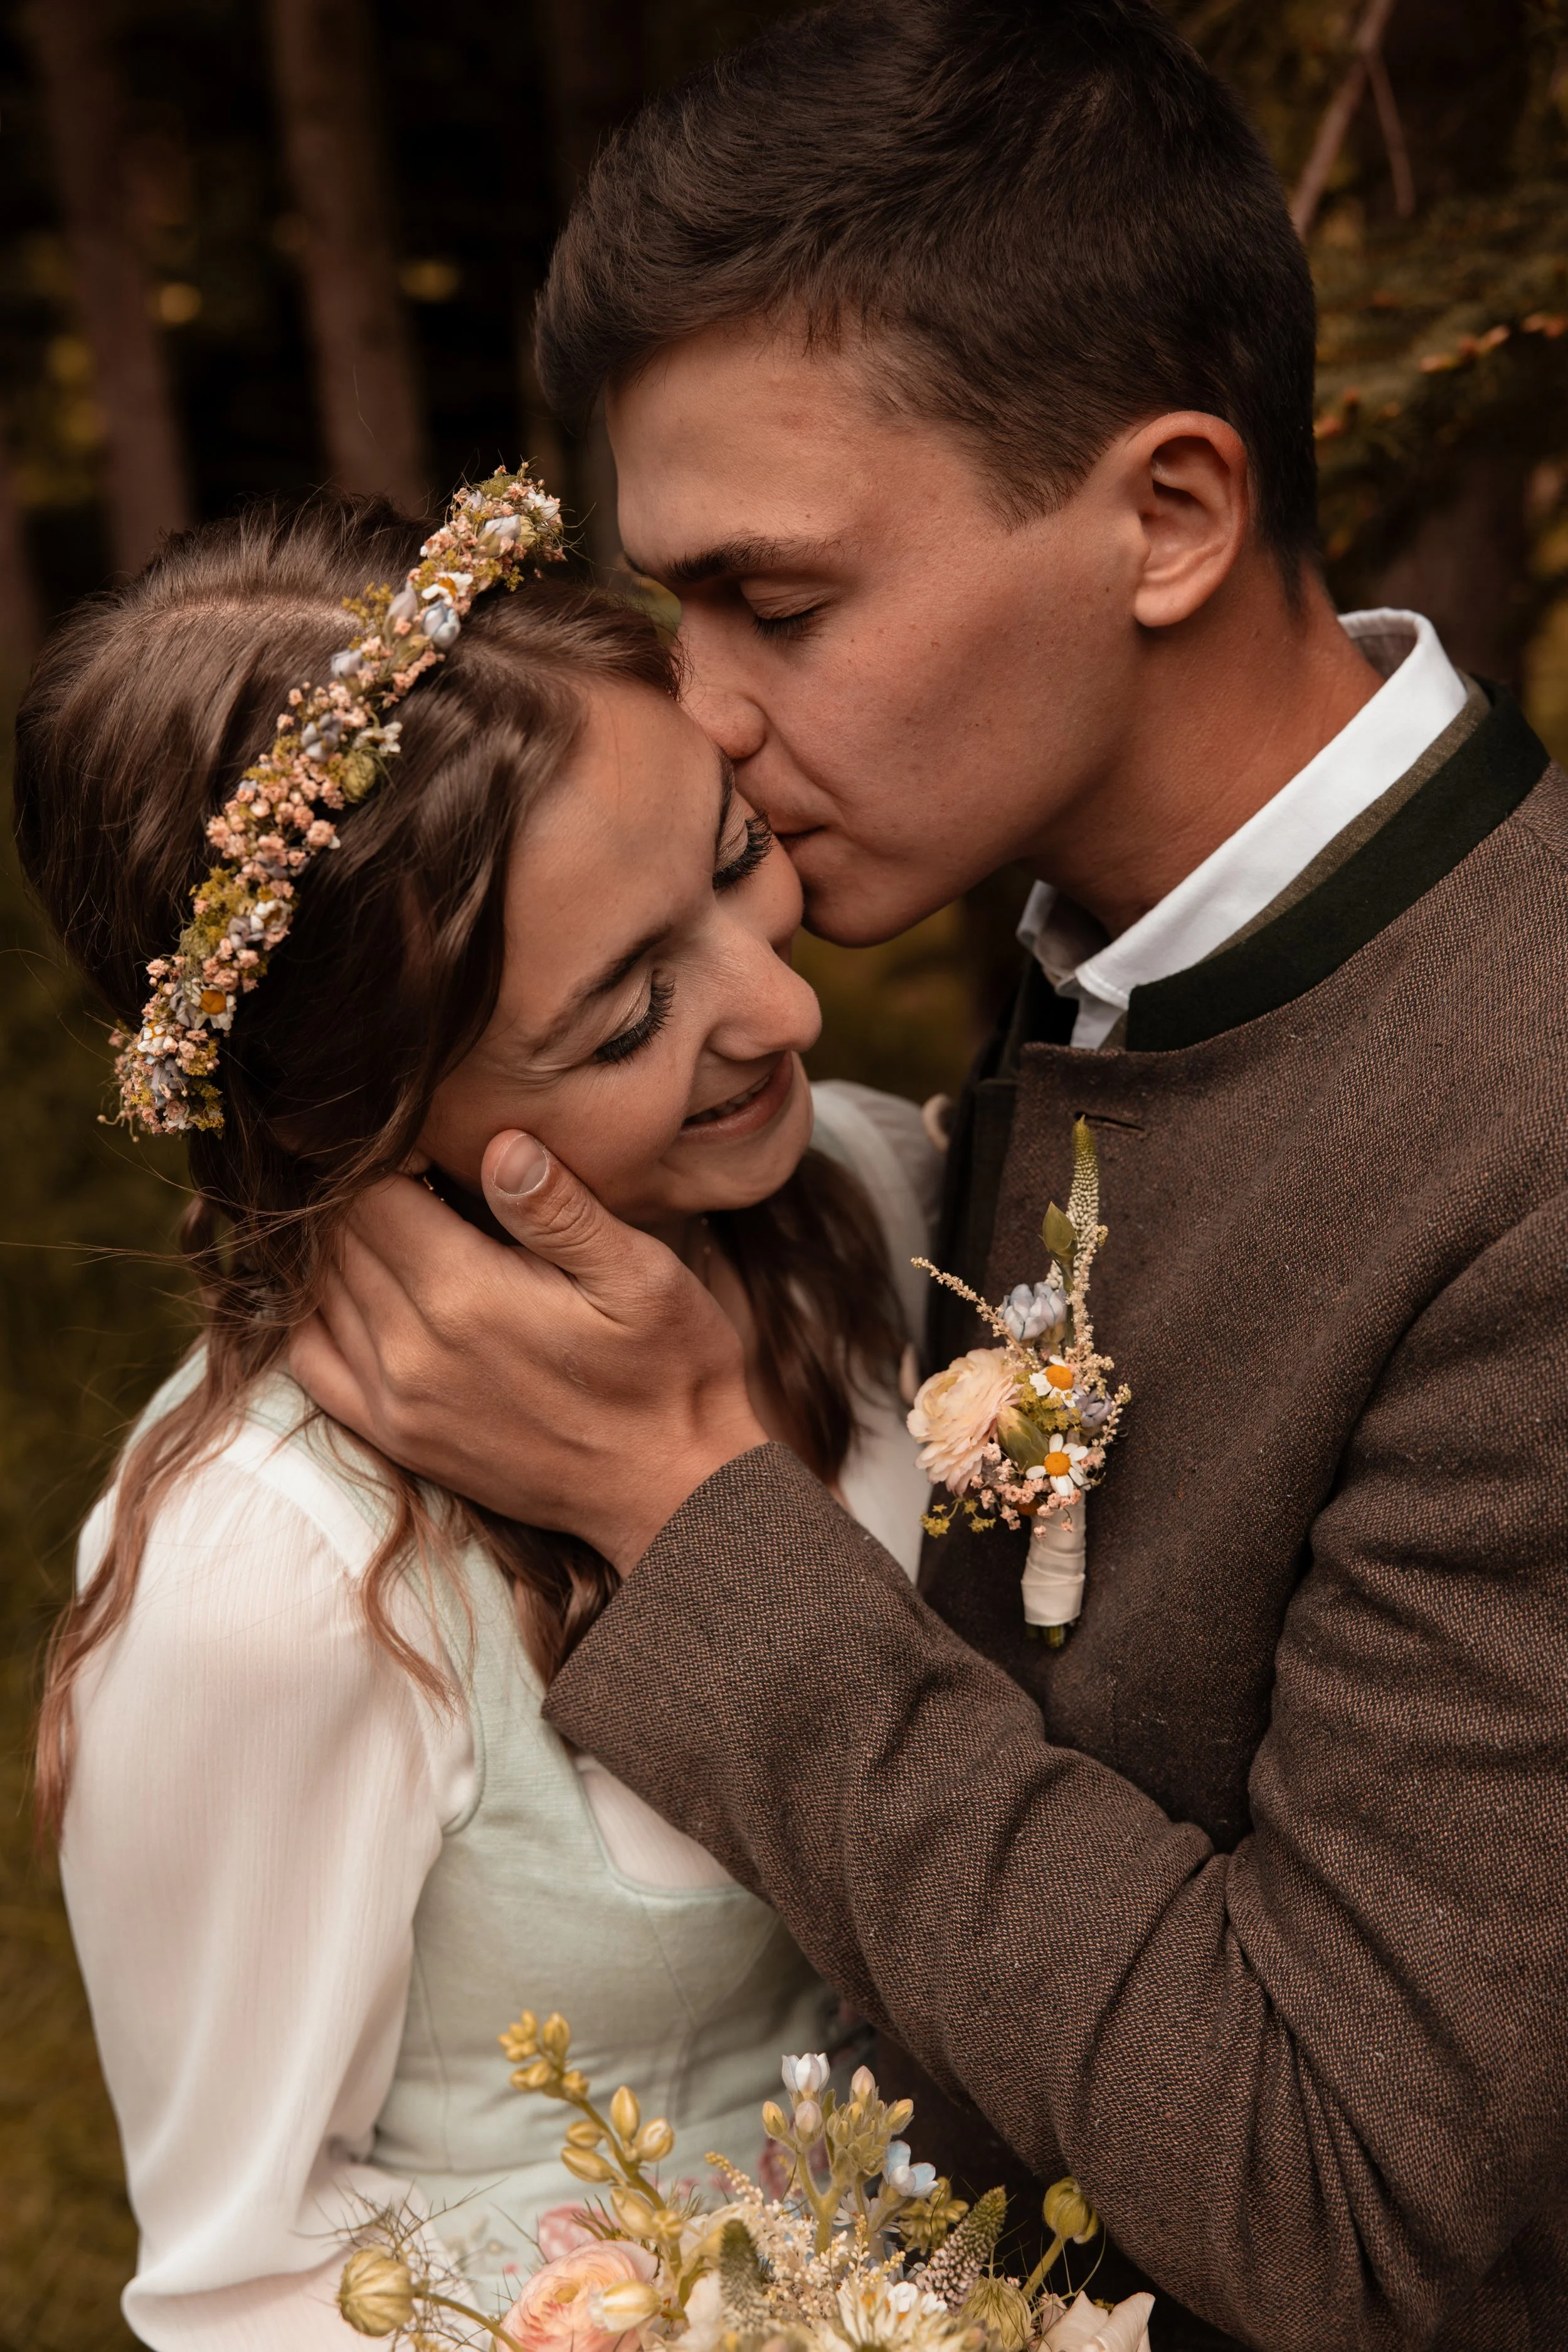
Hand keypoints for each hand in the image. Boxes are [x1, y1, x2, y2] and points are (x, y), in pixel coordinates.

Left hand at [288, 1132, 768, 1569]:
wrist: (672, 1490)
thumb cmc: (670, 1371)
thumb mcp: (641, 1276)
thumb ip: (562, 1210)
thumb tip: (501, 1143)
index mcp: (467, 1294)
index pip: (371, 1192)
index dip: (390, 1151)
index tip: (427, 1138)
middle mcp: (413, 1350)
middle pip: (338, 1237)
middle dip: (363, 1194)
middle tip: (415, 1173)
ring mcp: (397, 1400)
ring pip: (319, 1290)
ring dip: (342, 1248)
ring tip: (399, 1223)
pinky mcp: (397, 1437)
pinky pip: (312, 1361)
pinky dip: (318, 1314)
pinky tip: (363, 1290)